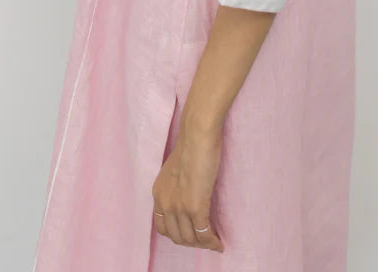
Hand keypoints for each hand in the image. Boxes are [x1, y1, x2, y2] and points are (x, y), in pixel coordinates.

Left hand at [151, 120, 224, 250]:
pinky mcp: (195, 207)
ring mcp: (179, 206)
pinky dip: (212, 242)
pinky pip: (204, 234)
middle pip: (176, 236)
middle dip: (191, 242)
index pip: (162, 227)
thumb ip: (177, 185)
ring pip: (190, 239)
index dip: (177, 234)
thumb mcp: (176, 169)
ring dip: (202, 244)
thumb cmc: (192, 144)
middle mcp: (165, 203)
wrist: (197, 134)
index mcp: (158, 193)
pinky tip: (219, 243)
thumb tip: (189, 195)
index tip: (190, 233)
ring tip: (213, 242)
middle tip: (205, 239)